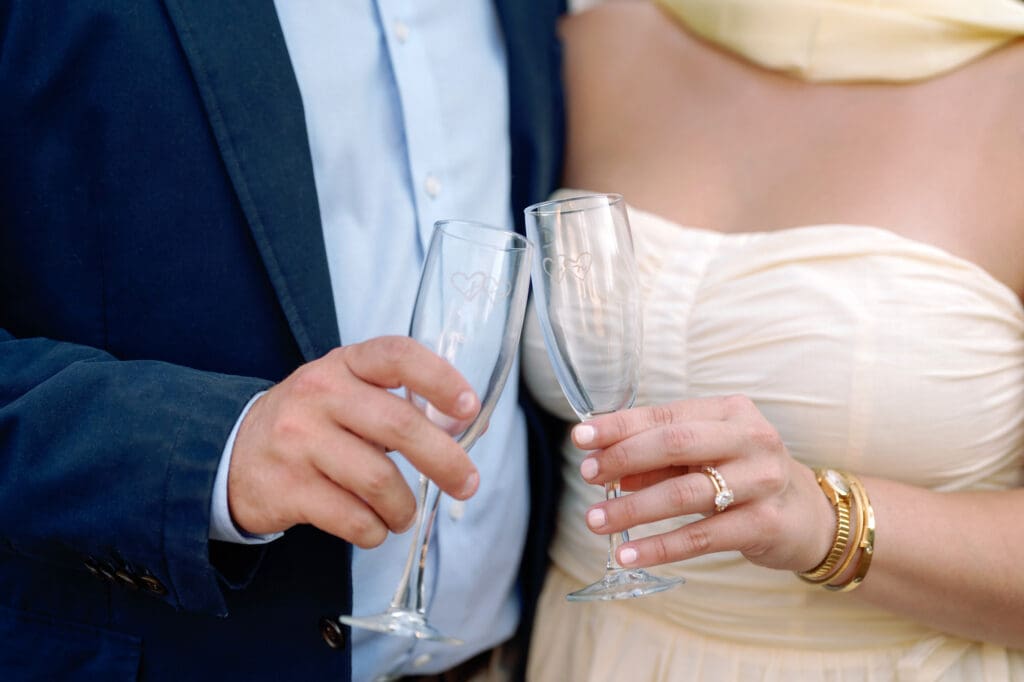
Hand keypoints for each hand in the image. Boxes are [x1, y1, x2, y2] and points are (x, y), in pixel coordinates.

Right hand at [228, 336, 480, 547]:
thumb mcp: (349, 393)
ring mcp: (299, 440)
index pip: (397, 356)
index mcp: (344, 364)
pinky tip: (373, 527)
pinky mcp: (287, 487)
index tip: (469, 407)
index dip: (440, 378)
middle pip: (399, 426)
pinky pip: (351, 518)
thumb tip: (470, 424)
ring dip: (404, 507)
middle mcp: (320, 394)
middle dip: (445, 461)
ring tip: (404, 514)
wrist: (231, 453)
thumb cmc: (312, 422)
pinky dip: (374, 530)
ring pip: (378, 480)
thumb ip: (402, 402)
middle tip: (467, 483)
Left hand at [572, 395, 834, 571]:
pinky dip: (660, 546)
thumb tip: (605, 464)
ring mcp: (762, 481)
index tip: (582, 437)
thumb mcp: (706, 457)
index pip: (666, 414)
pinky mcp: (765, 523)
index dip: (621, 426)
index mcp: (731, 412)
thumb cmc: (745, 477)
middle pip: (676, 443)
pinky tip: (629, 554)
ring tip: (596, 520)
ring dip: (634, 508)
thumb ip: (659, 458)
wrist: (809, 516)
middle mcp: (751, 439)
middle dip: (625, 458)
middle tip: (588, 475)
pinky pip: (702, 536)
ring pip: (685, 493)